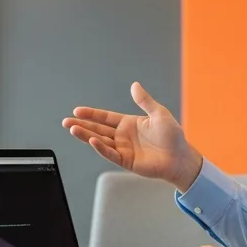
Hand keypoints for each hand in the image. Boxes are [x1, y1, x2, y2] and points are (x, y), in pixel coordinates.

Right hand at [62, 81, 203, 190]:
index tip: (77, 110)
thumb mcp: (159, 113)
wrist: (180, 157)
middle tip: (66, 121)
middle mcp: (123, 136)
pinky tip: (92, 141)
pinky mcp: (126, 161)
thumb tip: (134, 85)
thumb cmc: (173, 136)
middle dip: (82, 125)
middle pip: (98, 129)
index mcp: (129, 124)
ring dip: (86, 136)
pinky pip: (110, 154)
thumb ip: (145, 101)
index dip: (91, 114)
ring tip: (73, 129)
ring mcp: (123, 149)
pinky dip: (101, 148)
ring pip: (100, 141)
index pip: (105, 118)